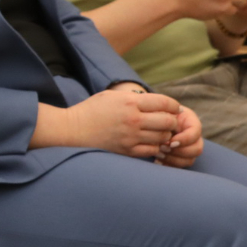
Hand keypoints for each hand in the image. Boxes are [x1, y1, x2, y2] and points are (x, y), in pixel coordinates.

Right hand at [60, 87, 182, 156]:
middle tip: (168, 122)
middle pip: (168, 121)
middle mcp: (133, 119)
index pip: (165, 103)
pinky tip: (148, 142)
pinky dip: (155, 146)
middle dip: (172, 121)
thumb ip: (135, 98)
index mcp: (130, 102)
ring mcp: (131, 136)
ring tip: (158, 132)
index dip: (174, 106)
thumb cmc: (91, 110)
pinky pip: (152, 150)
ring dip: (164, 134)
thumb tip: (158, 103)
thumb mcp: (111, 96)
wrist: (71, 129)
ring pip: (163, 136)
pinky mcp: (127, 150)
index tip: (173, 108)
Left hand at [158, 105, 204, 168]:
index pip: (196, 133)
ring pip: (189, 160)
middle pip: (197, 149)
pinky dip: (168, 165)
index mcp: (190, 122)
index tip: (170, 141)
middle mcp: (193, 136)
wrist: (148, 118)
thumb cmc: (153, 112)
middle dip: (179, 151)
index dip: (185, 139)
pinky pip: (179, 167)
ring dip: (173, 159)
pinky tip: (157, 160)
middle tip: (162, 148)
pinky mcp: (179, 157)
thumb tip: (167, 135)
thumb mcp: (160, 109)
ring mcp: (187, 148)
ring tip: (158, 154)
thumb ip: (165, 117)